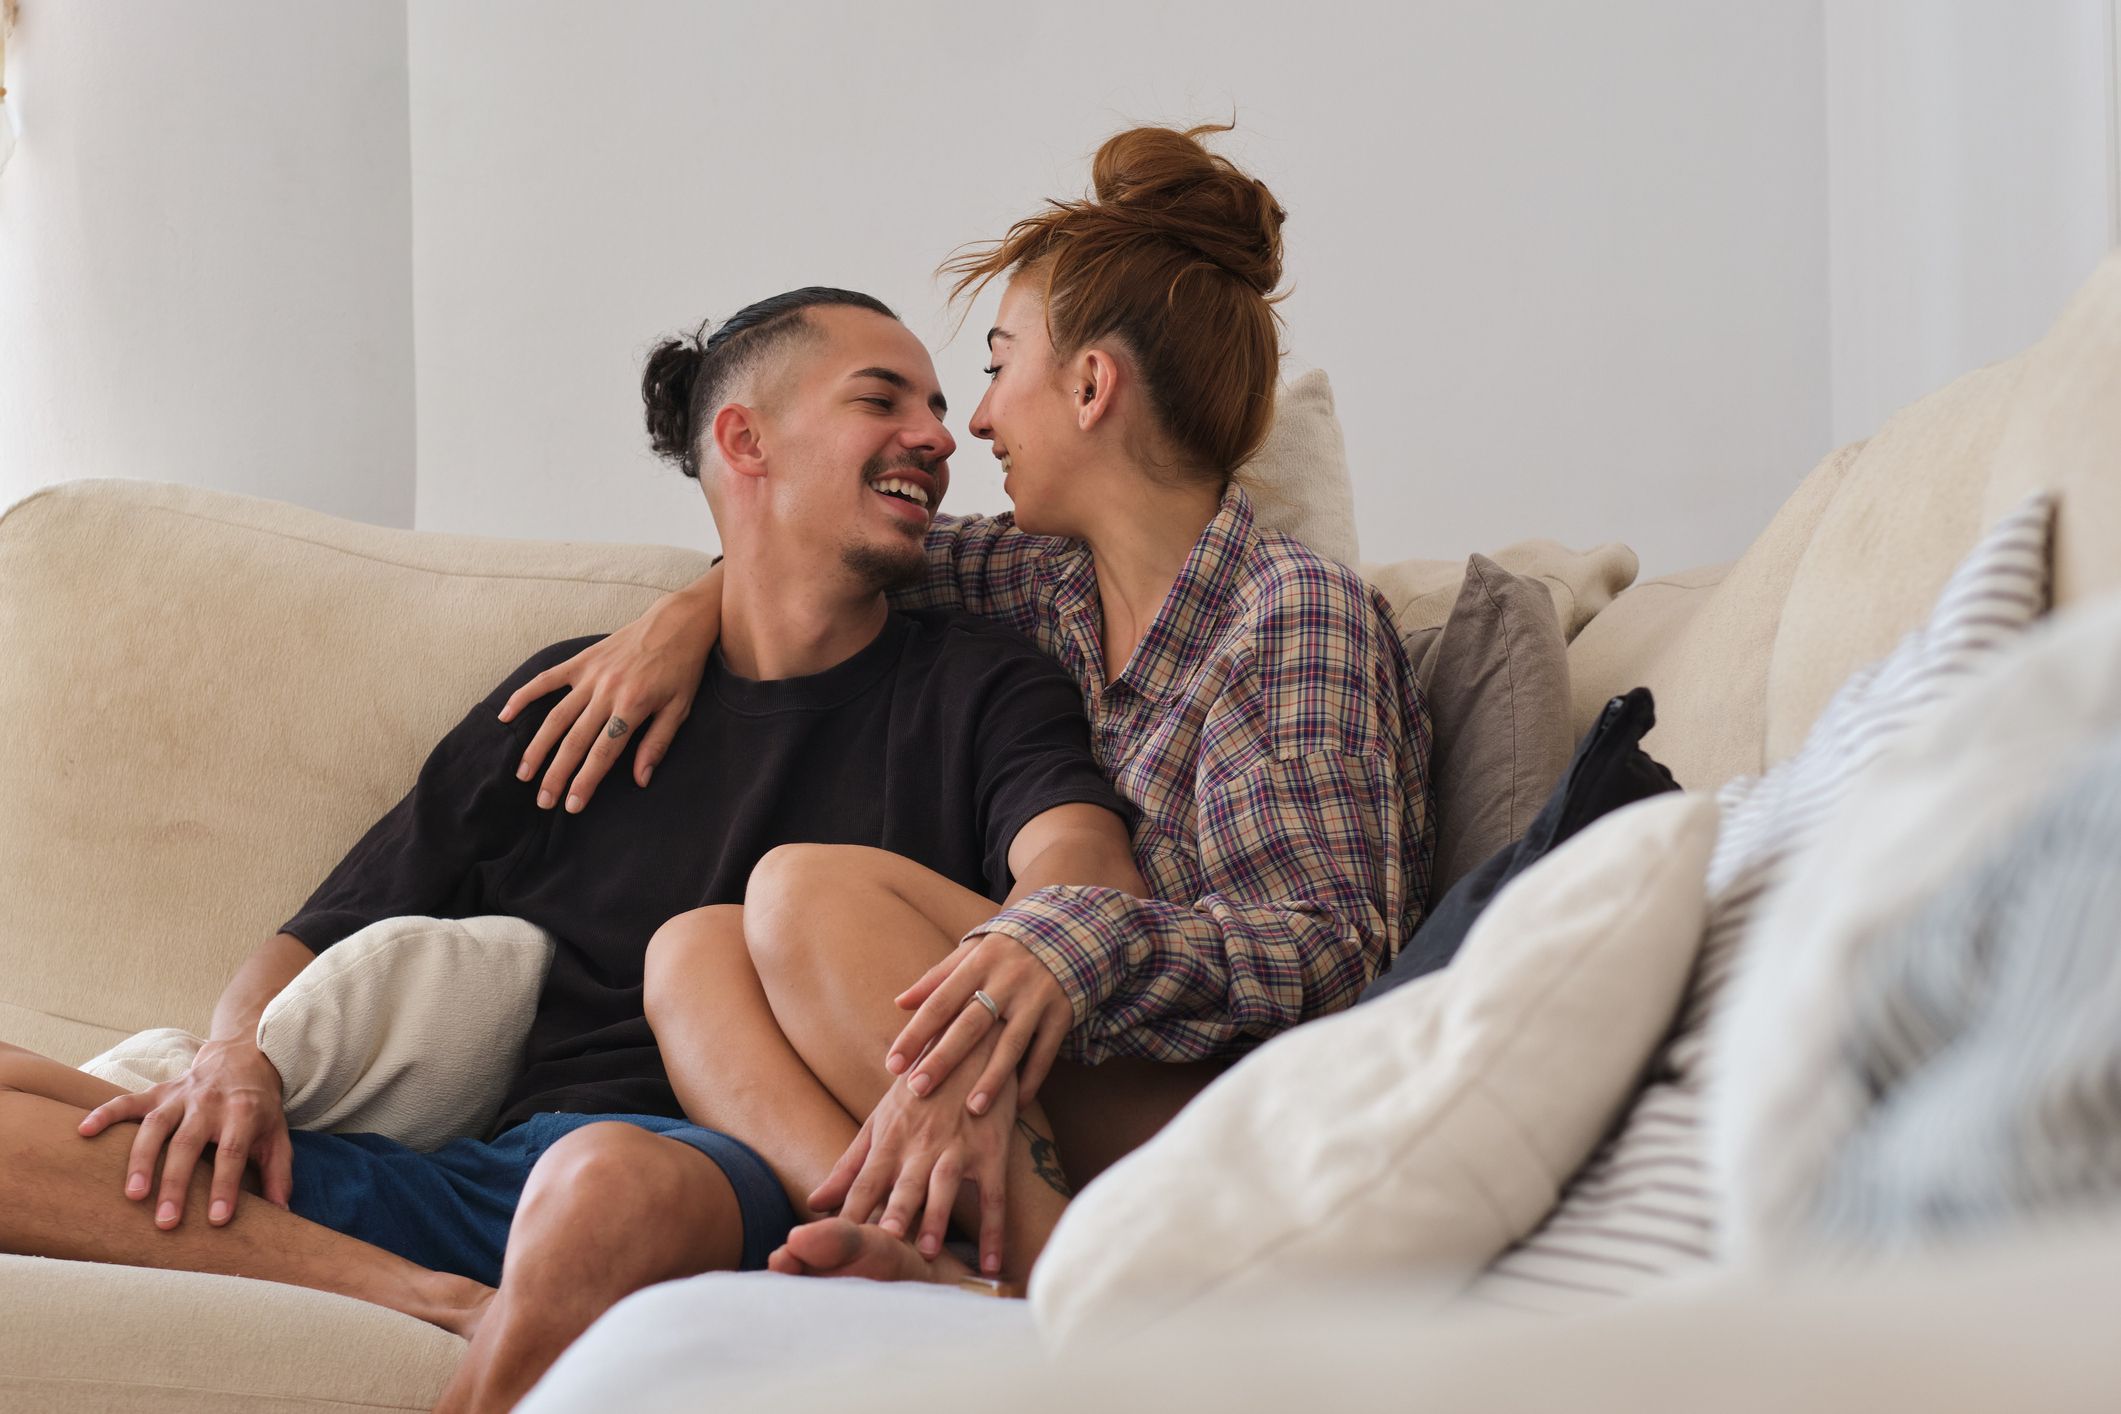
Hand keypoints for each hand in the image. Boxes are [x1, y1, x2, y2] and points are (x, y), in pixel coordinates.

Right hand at [78, 1038, 291, 1228]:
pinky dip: (105, 1113)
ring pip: (156, 1126)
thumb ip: (278, 1173)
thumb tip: (282, 1212)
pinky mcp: (159, 1092)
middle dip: (176, 1183)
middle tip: (165, 1220)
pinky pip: (128, 1101)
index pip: (231, 1153)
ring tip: (132, 1194)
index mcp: (242, 1113)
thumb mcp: (277, 1134)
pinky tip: (84, 1131)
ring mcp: (181, 1096)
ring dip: (142, 1159)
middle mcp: (209, 1103)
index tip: (216, 1219)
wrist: (245, 1055)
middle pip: (188, 1144)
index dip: (224, 1186)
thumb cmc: (259, 1106)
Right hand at [498, 577, 717, 812]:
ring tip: (523, 774)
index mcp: (633, 707)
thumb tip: (641, 780)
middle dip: (557, 774)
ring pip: (556, 717)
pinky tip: (505, 715)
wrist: (677, 623)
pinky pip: (546, 680)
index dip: (586, 781)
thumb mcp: (680, 709)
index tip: (572, 805)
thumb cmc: (681, 669)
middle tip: (543, 801)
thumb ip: (657, 744)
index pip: (603, 753)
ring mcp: (590, 675)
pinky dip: (523, 696)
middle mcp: (607, 692)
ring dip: (537, 747)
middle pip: (574, 741)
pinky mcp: (581, 660)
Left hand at [810, 1047, 1018, 1277]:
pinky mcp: (992, 1149)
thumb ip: (850, 1165)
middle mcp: (921, 1143)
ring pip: (946, 1184)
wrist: (972, 1041)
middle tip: (883, 1242)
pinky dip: (995, 1229)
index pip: (864, 1182)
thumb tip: (814, 1202)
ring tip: (929, 1250)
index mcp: (890, 1139)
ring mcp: (958, 1145)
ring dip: (938, 1215)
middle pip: (904, 1182)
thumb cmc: (919, 1086)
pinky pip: (994, 1195)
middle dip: (894, 1210)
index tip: (832, 1244)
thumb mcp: (880, 1120)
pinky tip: (992, 1263)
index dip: (850, 1211)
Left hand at [888, 933, 1070, 1112]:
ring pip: (1011, 1044)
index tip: (893, 1065)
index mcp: (978, 963)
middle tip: (918, 1090)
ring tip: (972, 1109)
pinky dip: (1032, 1080)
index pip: (939, 1003)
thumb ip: (937, 978)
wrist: (1066, 930)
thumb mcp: (972, 952)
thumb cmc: (1006, 949)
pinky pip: (1046, 1052)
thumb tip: (900, 1003)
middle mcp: (1006, 980)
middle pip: (970, 1026)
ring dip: (992, 1079)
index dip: (915, 1035)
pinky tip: (1016, 1106)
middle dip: (943, 1060)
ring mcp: (1036, 998)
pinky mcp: (1062, 1012)